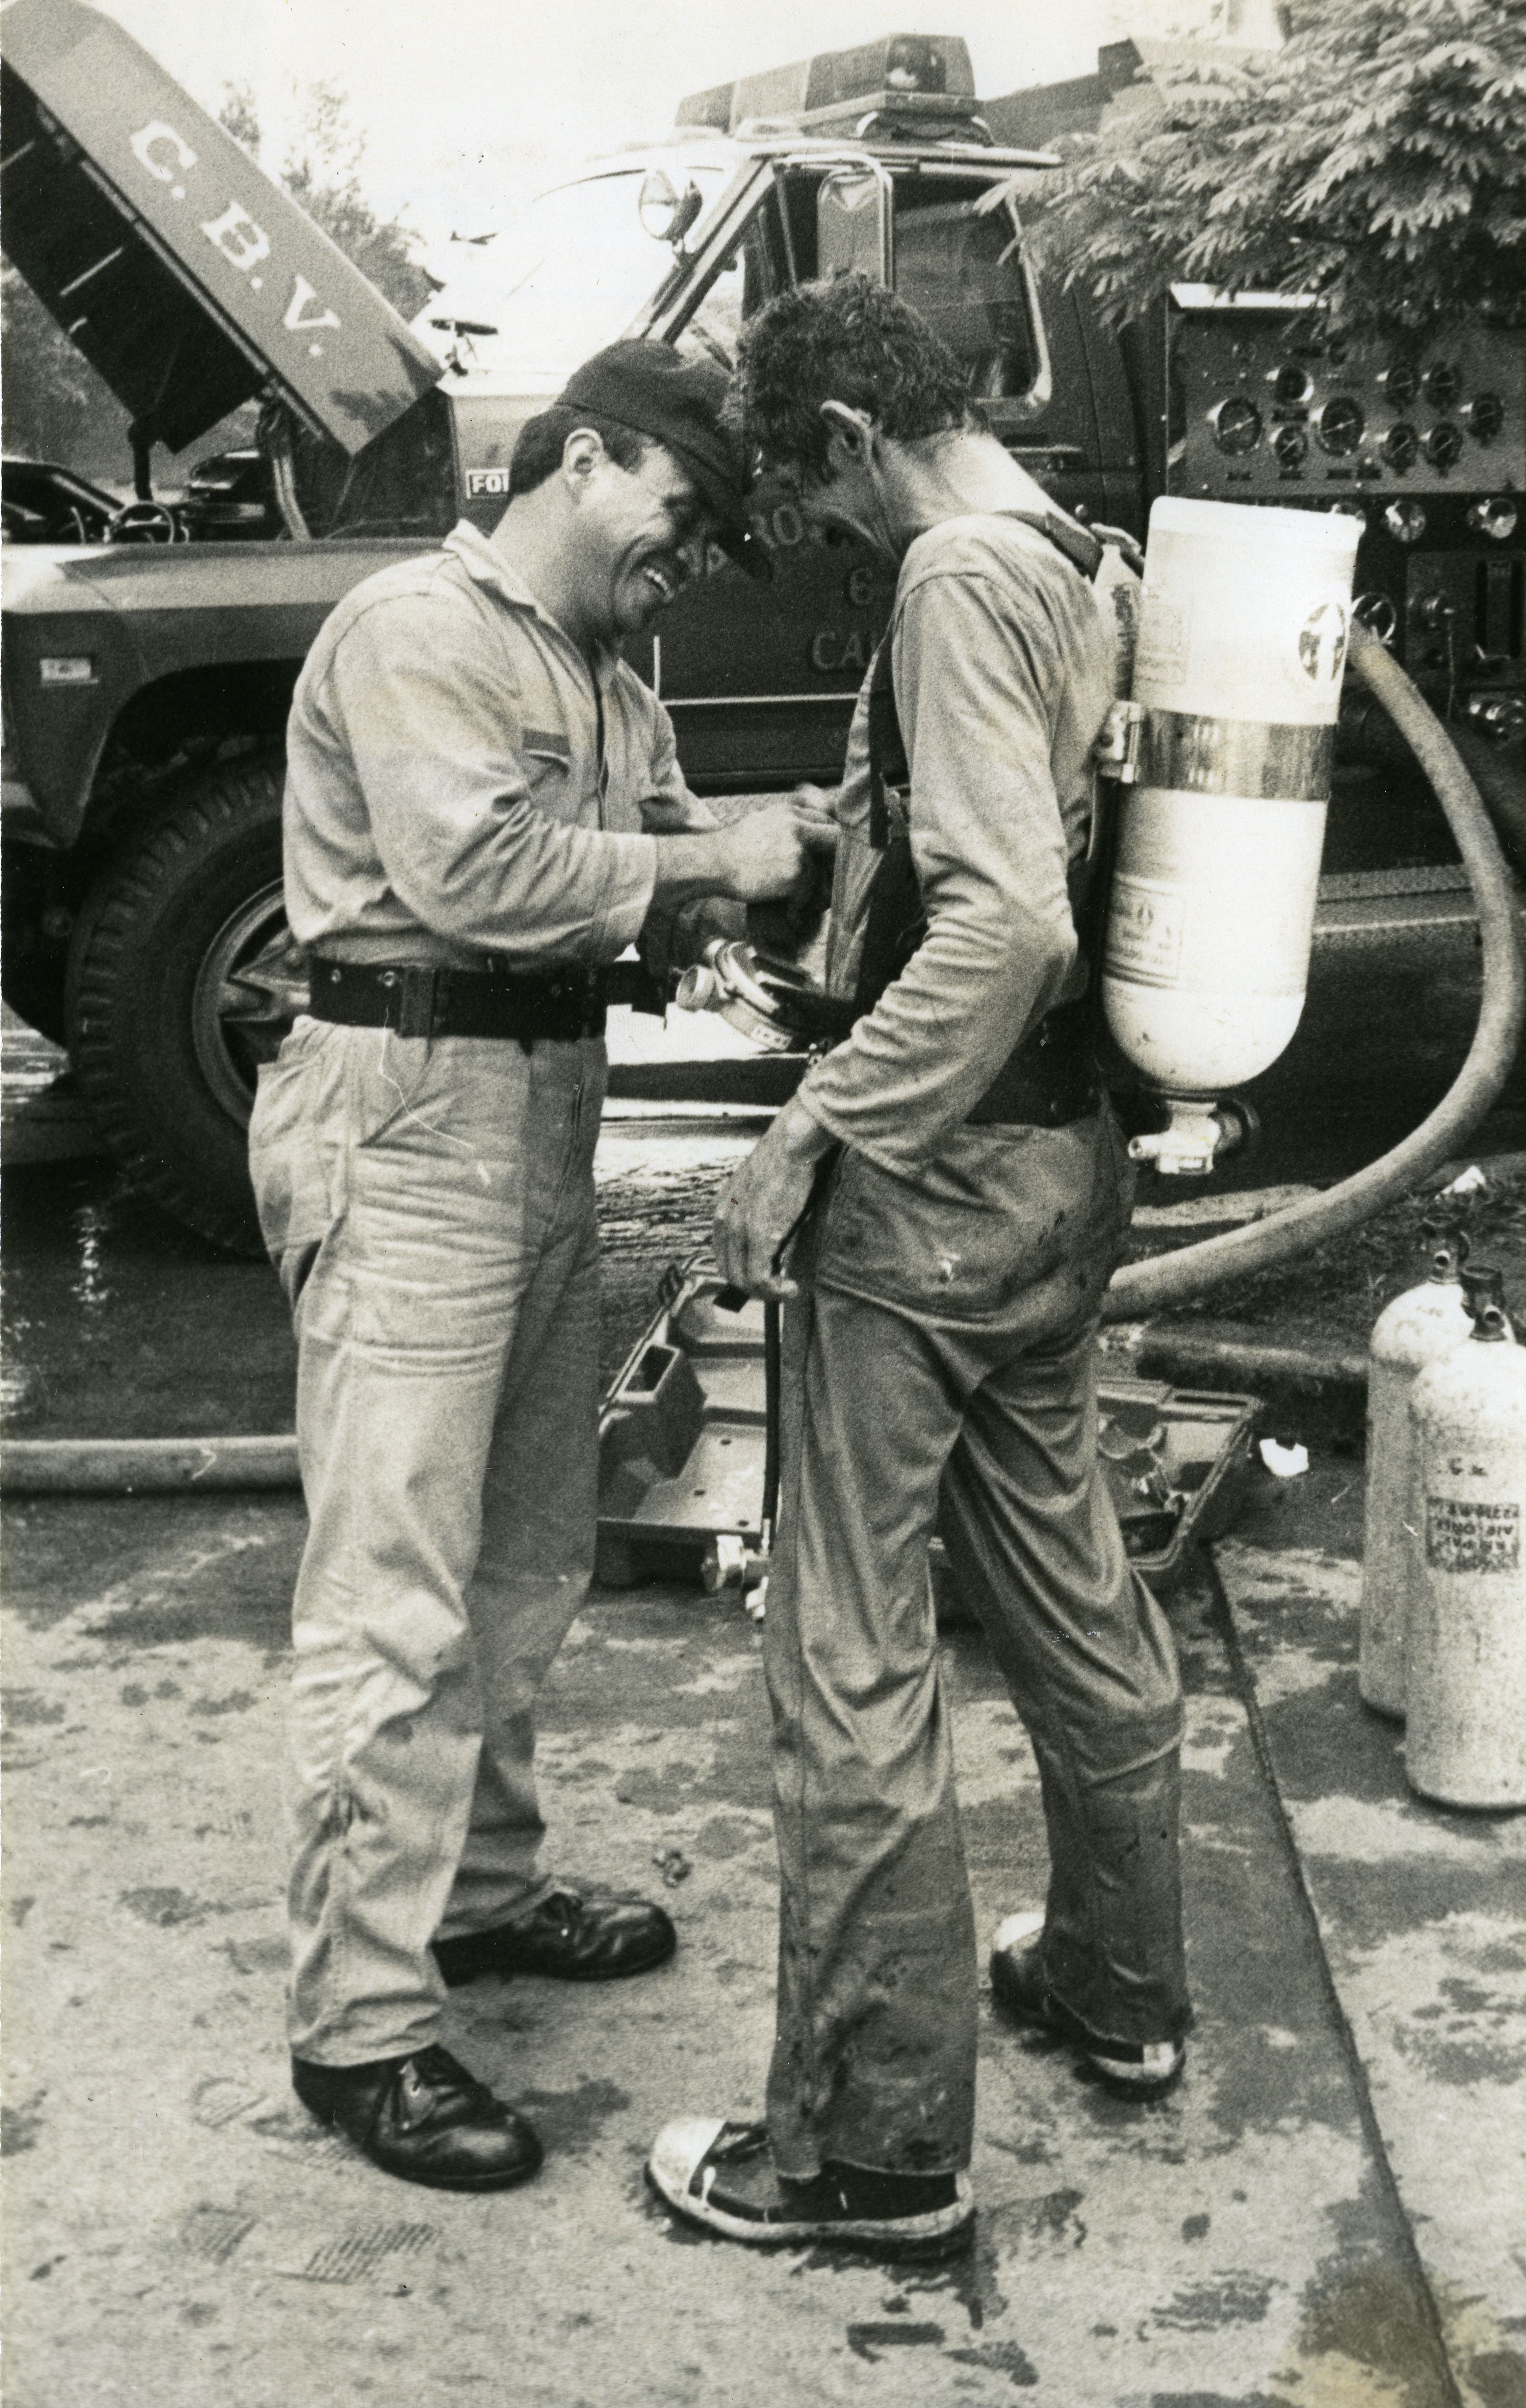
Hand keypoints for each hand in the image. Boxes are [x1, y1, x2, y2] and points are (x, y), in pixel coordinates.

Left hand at [713, 1100, 834, 1300]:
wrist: (792, 1142)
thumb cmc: (785, 1158)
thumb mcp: (763, 1188)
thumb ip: (760, 1212)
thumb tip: (774, 1236)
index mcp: (723, 1208)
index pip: (723, 1254)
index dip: (742, 1272)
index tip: (765, 1276)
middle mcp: (725, 1221)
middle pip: (729, 1272)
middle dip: (754, 1288)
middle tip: (778, 1288)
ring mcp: (740, 1230)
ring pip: (743, 1280)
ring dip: (767, 1293)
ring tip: (788, 1290)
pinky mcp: (760, 1236)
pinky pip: (760, 1278)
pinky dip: (775, 1291)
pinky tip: (791, 1287)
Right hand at [720, 800, 837, 903]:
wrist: (712, 862)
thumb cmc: (733, 848)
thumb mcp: (762, 821)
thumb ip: (789, 824)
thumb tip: (812, 837)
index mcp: (789, 812)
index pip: (826, 822)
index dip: (828, 842)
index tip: (825, 858)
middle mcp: (797, 826)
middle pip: (836, 841)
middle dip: (832, 860)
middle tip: (825, 877)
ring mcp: (798, 850)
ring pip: (821, 871)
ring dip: (810, 886)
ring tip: (792, 895)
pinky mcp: (795, 873)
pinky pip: (808, 890)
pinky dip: (798, 901)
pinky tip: (784, 904)